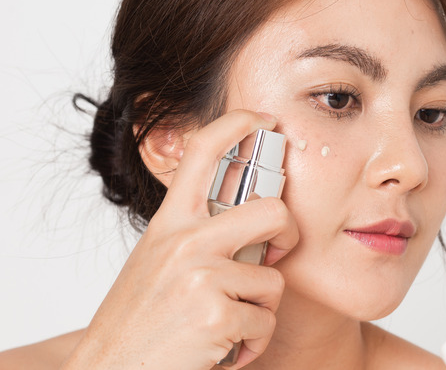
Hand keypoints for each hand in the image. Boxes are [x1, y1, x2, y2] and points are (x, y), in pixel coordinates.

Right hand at [62, 110, 298, 369]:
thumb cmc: (140, 321)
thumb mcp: (158, 263)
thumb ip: (196, 238)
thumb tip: (250, 222)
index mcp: (169, 224)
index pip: (202, 152)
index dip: (237, 124)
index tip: (263, 118)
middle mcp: (185, 241)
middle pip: (272, 211)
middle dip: (286, 236)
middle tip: (273, 256)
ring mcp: (200, 276)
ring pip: (272, 280)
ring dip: (258, 310)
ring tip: (226, 325)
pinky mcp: (216, 314)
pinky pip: (265, 321)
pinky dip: (252, 342)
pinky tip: (223, 350)